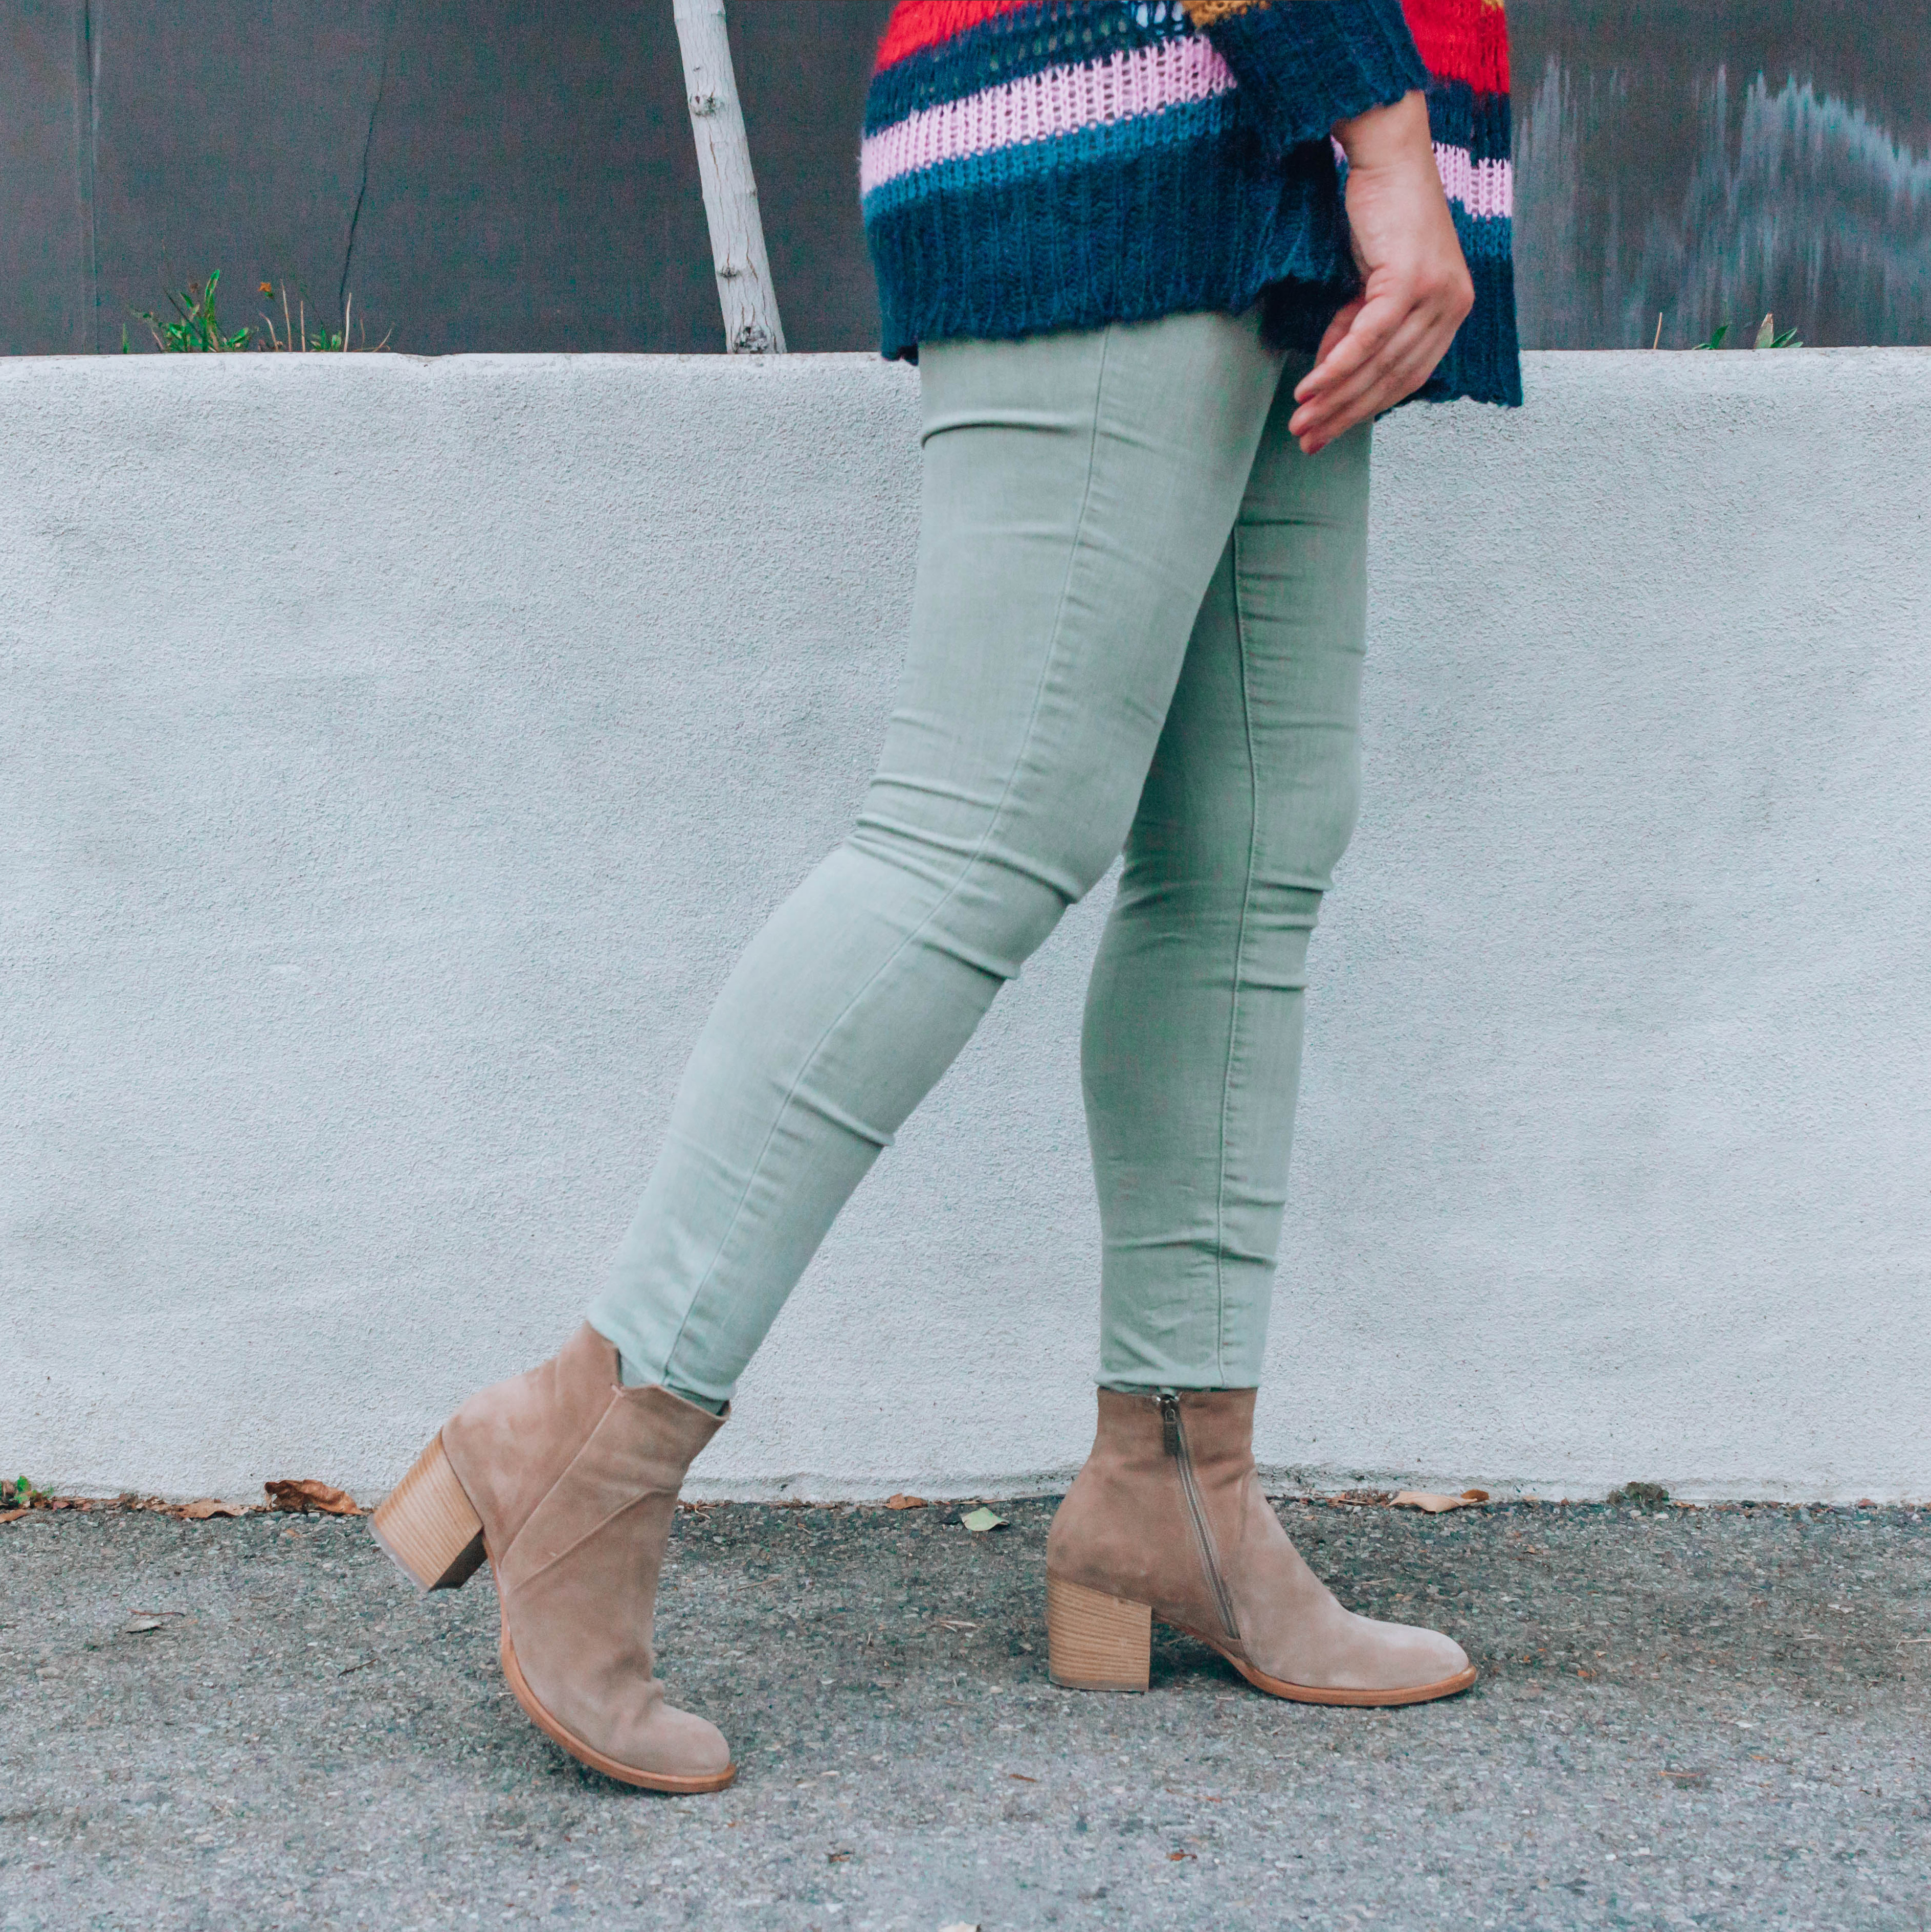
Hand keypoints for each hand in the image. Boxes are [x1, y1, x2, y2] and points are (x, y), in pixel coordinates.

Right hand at [1289, 92, 1473, 455]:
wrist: (1388, 153)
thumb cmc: (1381, 209)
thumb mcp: (1372, 279)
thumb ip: (1359, 325)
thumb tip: (1331, 369)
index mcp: (1451, 308)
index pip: (1408, 377)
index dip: (1366, 409)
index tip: (1328, 432)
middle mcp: (1453, 305)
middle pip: (1393, 379)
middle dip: (1346, 414)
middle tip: (1308, 438)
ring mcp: (1437, 293)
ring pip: (1380, 364)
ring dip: (1335, 398)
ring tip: (1300, 421)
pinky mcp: (1411, 280)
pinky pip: (1369, 338)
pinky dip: (1336, 366)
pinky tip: (1310, 388)